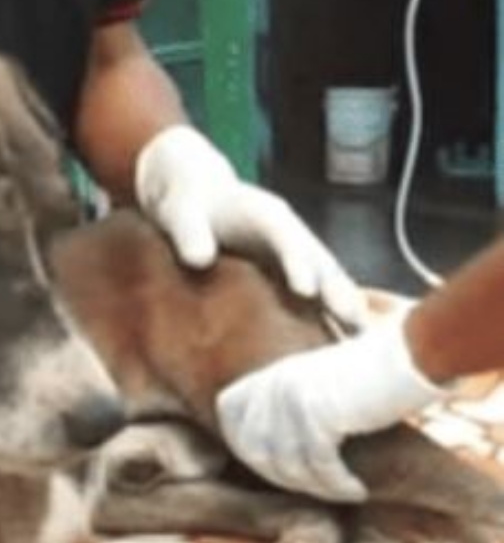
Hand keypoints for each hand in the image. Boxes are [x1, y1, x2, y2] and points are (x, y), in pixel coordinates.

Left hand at [135, 126, 365, 328]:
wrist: (195, 199)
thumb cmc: (186, 205)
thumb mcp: (180, 211)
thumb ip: (189, 232)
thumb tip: (199, 260)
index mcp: (264, 213)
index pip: (285, 236)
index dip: (298, 261)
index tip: (307, 290)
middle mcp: (289, 233)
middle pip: (320, 260)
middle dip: (337, 290)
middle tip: (355, 321)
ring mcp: (295, 253)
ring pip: (328, 279)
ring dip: (345, 307)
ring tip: (362, 339)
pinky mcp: (290, 272)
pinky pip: (318, 294)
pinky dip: (333, 315)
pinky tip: (346, 342)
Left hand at [216, 311, 445, 500]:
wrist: (410, 355)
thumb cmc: (373, 374)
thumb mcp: (317, 381)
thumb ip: (289, 405)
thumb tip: (270, 451)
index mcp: (271, 373)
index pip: (227, 409)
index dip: (238, 441)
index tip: (269, 464)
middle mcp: (276, 386)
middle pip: (253, 449)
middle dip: (282, 477)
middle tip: (315, 488)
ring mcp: (294, 401)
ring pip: (287, 466)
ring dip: (316, 487)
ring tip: (342, 492)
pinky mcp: (319, 417)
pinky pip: (320, 467)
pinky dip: (338, 486)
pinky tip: (357, 490)